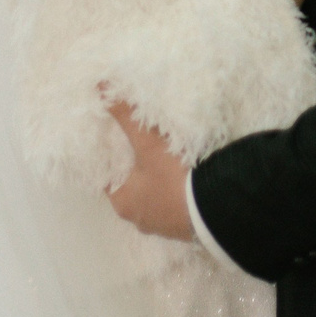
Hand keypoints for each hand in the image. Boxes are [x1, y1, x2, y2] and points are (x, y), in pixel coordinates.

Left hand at [105, 100, 193, 239]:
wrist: (216, 210)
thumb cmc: (173, 179)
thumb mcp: (148, 143)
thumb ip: (125, 116)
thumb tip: (99, 88)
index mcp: (123, 203)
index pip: (109, 180)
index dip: (112, 161)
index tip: (119, 144)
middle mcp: (139, 219)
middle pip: (132, 191)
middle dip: (137, 172)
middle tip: (143, 148)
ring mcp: (164, 226)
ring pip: (155, 200)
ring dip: (160, 185)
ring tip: (167, 161)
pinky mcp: (186, 229)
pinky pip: (176, 207)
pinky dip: (177, 195)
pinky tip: (187, 179)